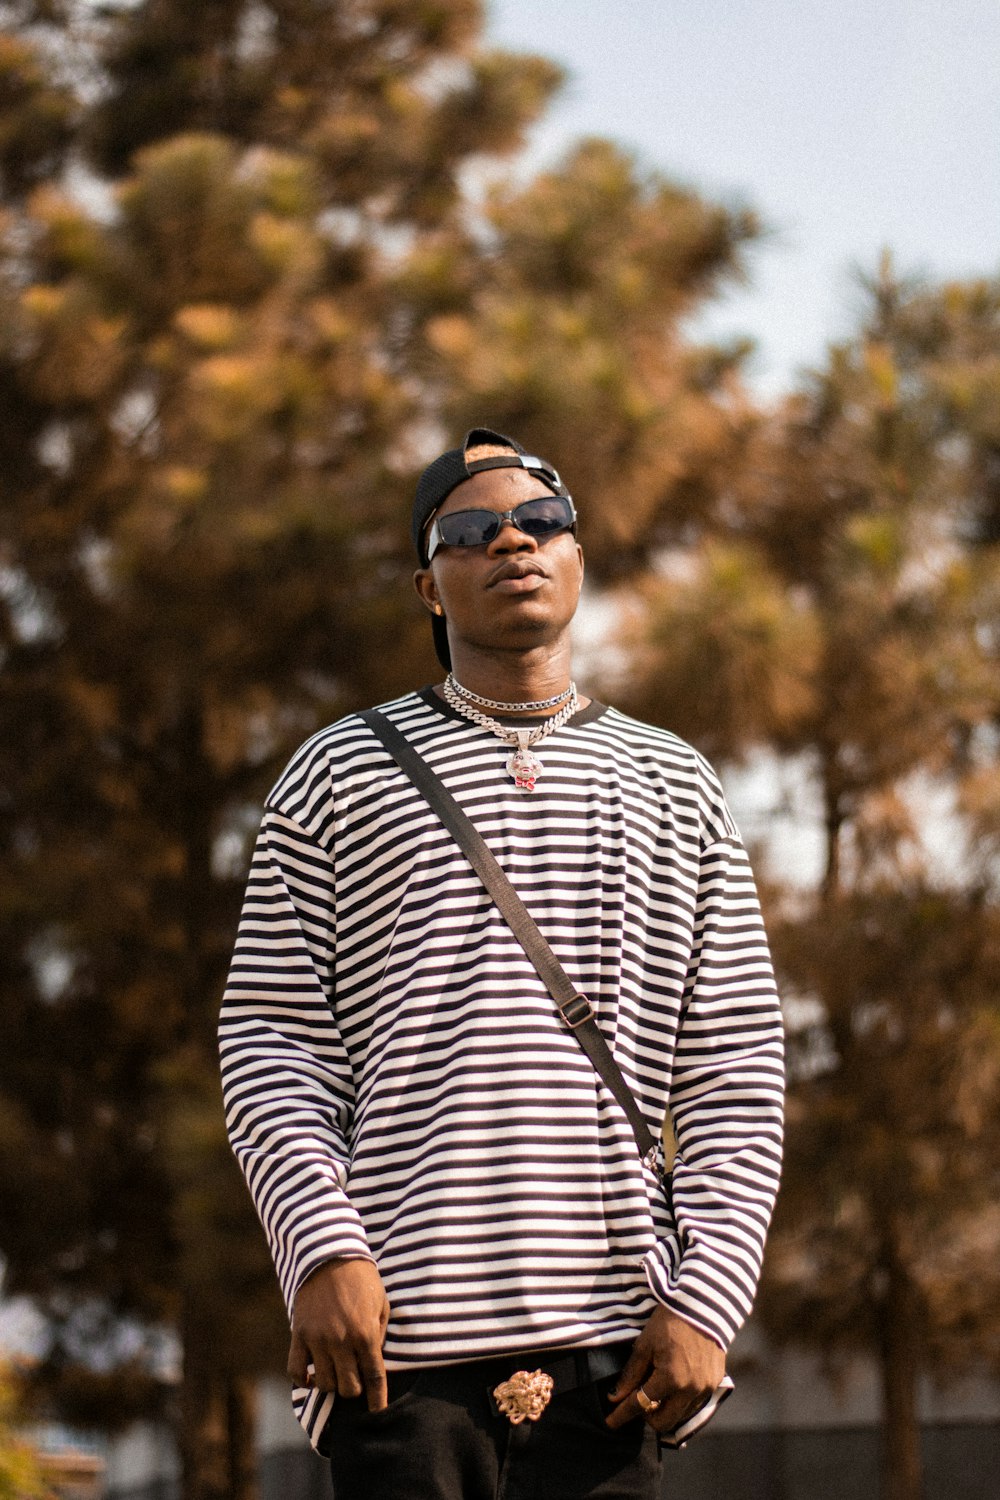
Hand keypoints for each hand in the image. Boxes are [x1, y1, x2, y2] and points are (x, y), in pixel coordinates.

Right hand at [287, 1258, 390, 1410]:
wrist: (330, 1255)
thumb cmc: (362, 1279)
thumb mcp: (382, 1304)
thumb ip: (380, 1335)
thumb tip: (375, 1361)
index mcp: (366, 1334)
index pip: (374, 1378)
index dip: (377, 1400)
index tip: (378, 1411)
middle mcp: (341, 1341)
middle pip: (348, 1388)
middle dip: (355, 1389)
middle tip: (356, 1380)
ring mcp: (318, 1339)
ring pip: (325, 1384)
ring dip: (333, 1383)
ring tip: (337, 1373)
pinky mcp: (299, 1334)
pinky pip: (296, 1371)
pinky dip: (304, 1380)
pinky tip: (312, 1377)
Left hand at [606, 1306, 724, 1431]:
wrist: (702, 1305)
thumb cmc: (669, 1321)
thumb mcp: (645, 1345)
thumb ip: (631, 1374)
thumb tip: (615, 1397)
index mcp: (670, 1379)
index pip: (640, 1405)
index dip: (622, 1415)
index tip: (610, 1423)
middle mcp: (690, 1390)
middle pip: (664, 1422)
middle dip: (646, 1416)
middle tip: (637, 1401)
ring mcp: (705, 1389)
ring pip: (680, 1416)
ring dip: (665, 1410)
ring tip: (656, 1390)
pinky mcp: (715, 1384)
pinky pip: (694, 1404)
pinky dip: (680, 1401)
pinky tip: (673, 1385)